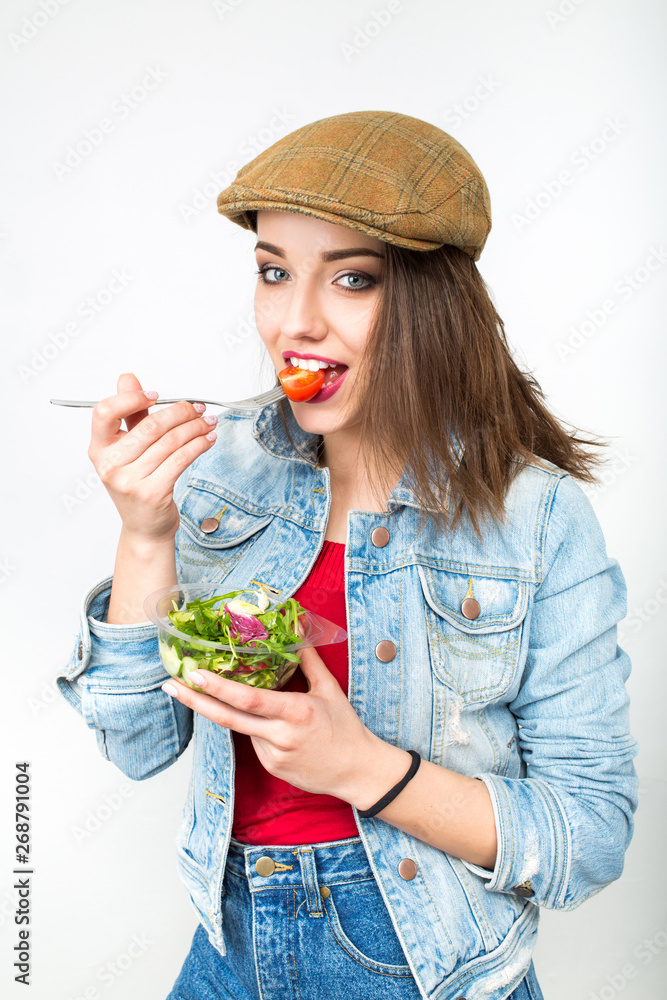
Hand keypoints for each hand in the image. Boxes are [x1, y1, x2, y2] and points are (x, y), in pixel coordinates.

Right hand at [88, 372, 217, 540]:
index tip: (156, 396)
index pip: (104, 412)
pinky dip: (199, 445)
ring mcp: (129, 481)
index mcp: (99, 449)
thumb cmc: (137, 484)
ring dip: (196, 428)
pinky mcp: (151, 493)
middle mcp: (109, 465)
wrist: (144, 528)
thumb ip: (130, 415)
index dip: (131, 398)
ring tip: (209, 422)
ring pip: (171, 442)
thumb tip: (127, 377)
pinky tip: (208, 439)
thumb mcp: (127, 450)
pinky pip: (181, 459)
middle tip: (197, 408)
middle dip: (180, 412)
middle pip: (150, 426)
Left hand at [161, 645, 375, 799]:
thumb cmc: (346, 728)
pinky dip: (255, 728)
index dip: (217, 687)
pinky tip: (275, 726)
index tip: (194, 674)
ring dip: (235, 712)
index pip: (247, 699)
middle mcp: (280, 735)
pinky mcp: (271, 768)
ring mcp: (273, 755)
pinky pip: (253, 742)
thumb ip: (308, 660)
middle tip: (170, 685)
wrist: (357, 771)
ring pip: (242, 728)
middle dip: (194, 701)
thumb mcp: (329, 689)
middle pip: (227, 718)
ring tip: (242, 702)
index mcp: (295, 712)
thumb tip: (297, 631)